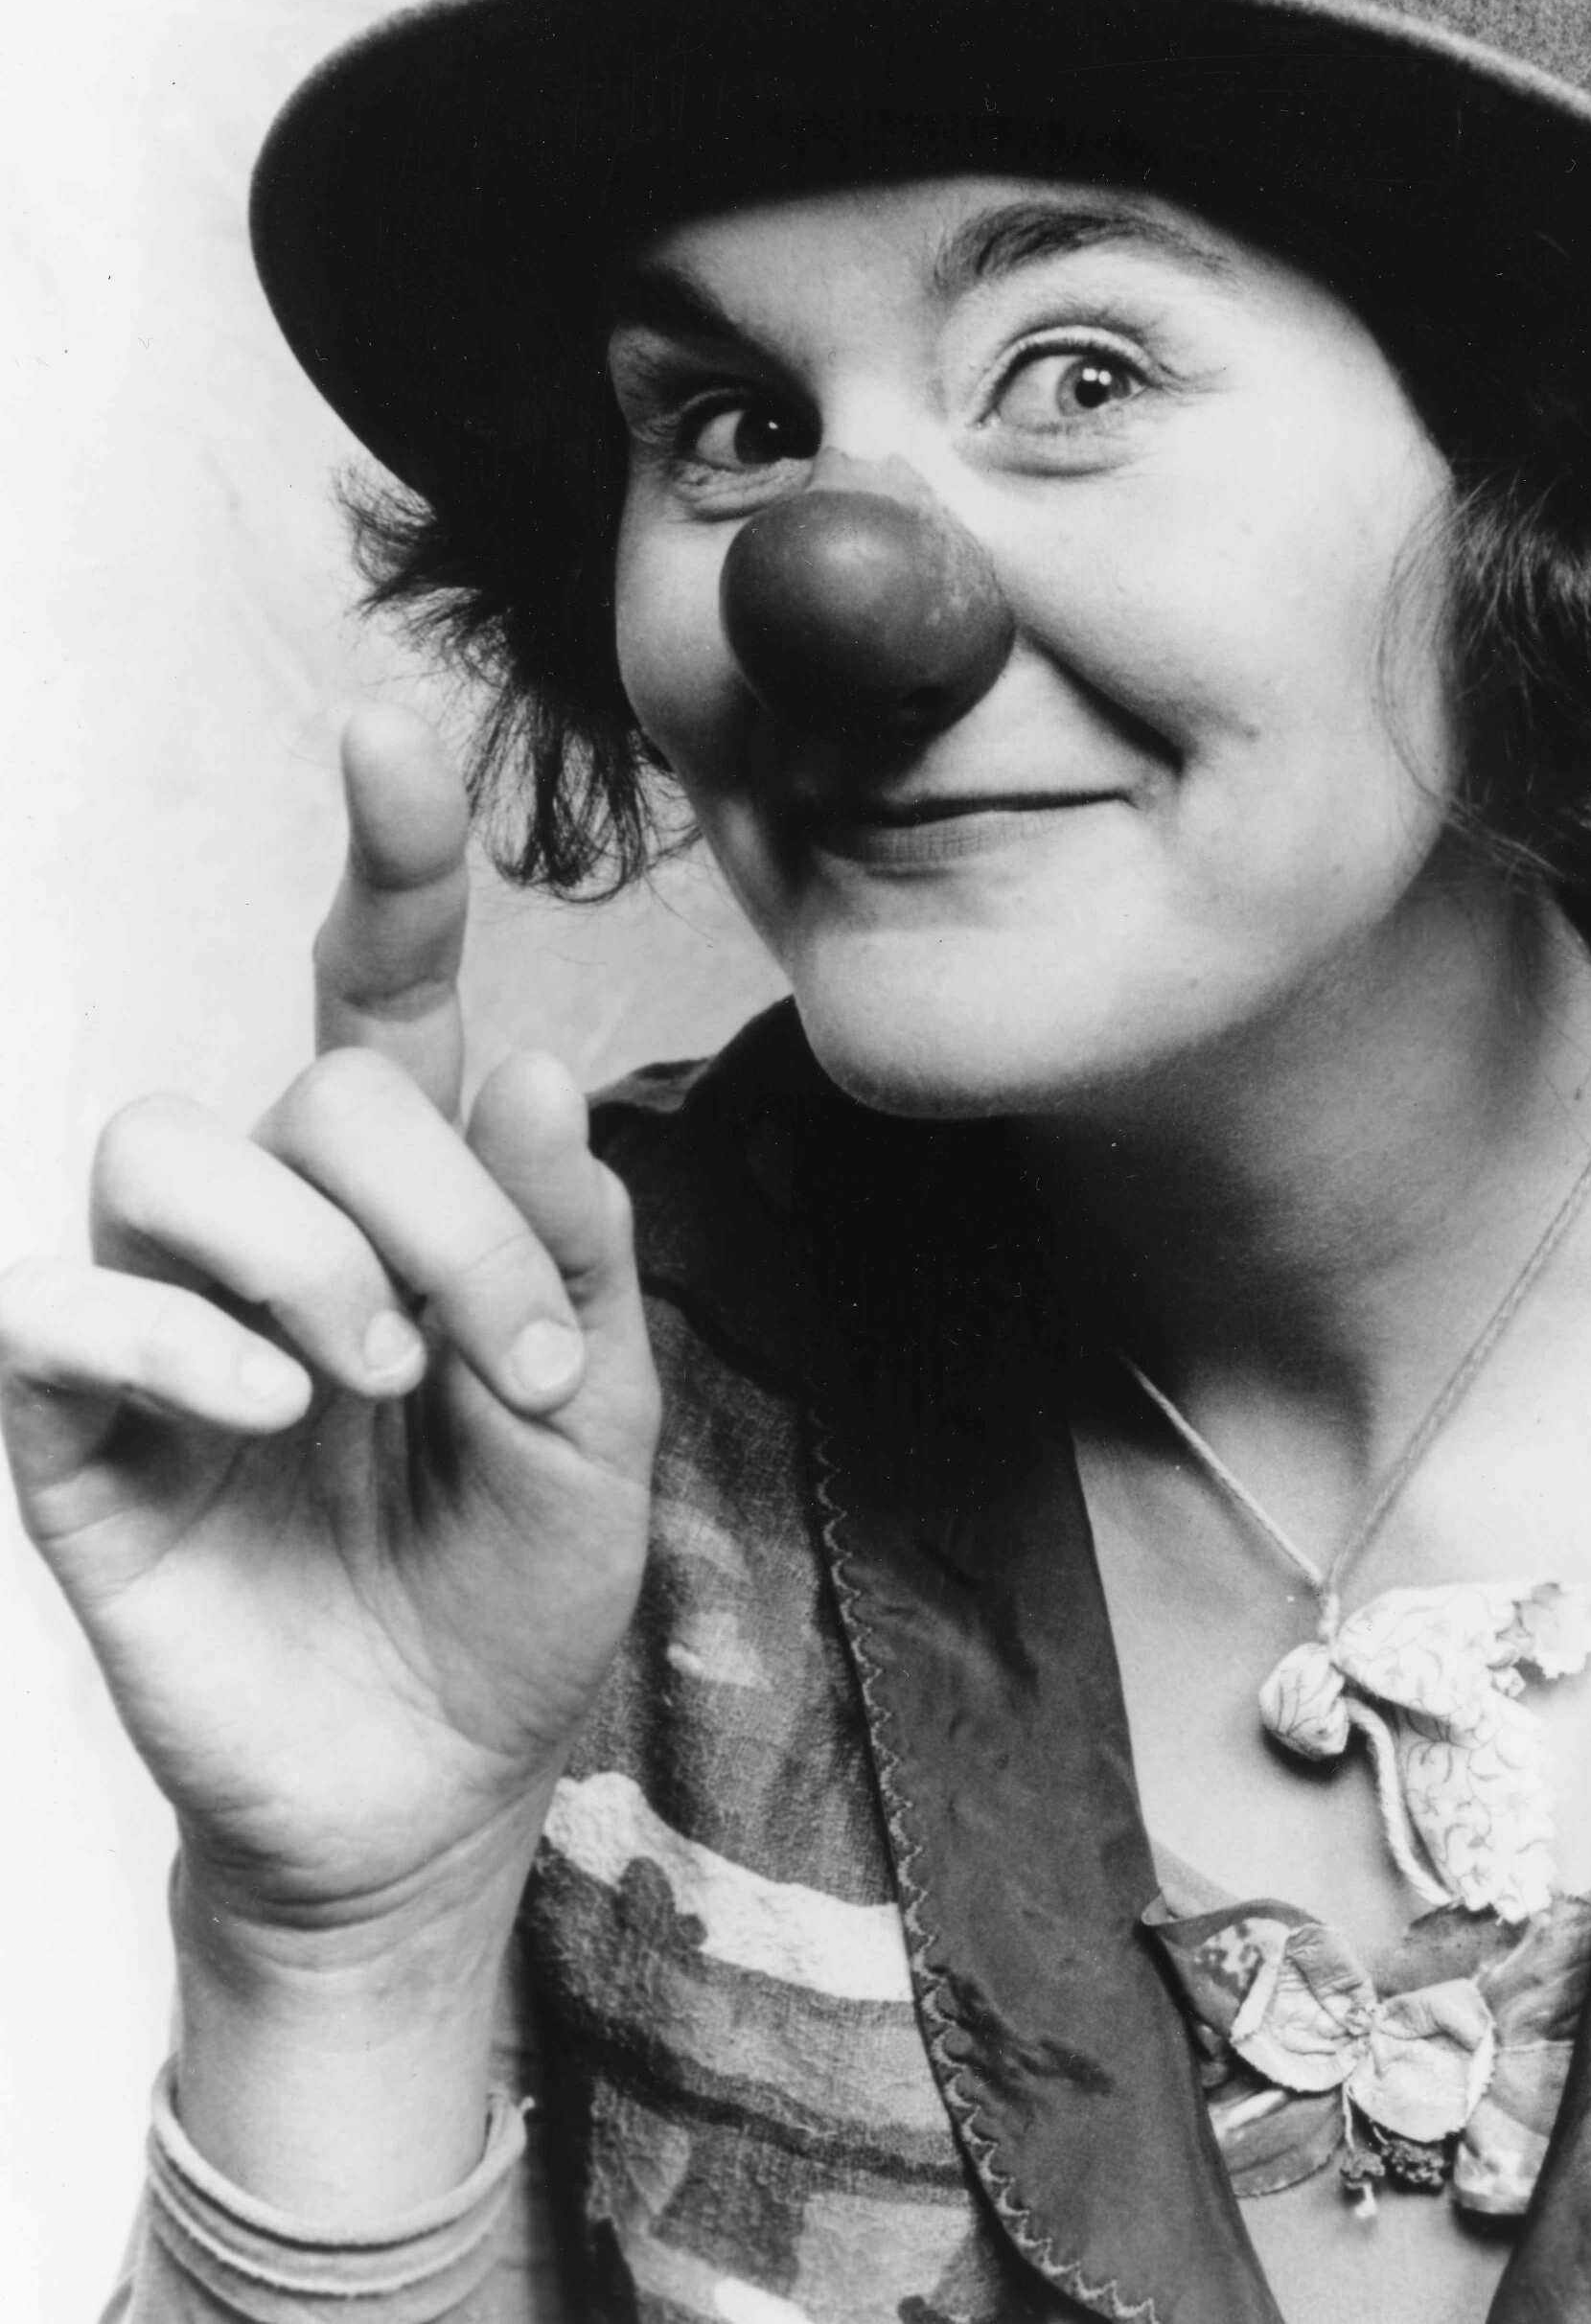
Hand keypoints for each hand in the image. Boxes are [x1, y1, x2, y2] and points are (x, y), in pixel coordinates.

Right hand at [0, 709, 661, 1945]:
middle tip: (500, 1361)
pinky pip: (56, 1304)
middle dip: (430, 1208)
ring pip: (158, 1146)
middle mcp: (276, 1227)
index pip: (379, 997)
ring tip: (373, 1379)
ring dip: (295, 1246)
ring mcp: (164, 1318)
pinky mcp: (72, 1425)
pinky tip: (269, 1411)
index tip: (394, 736)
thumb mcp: (597, 1424)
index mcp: (410, 1205)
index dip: (387, 862)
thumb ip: (570, 1253)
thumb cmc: (514, 1590)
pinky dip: (171, 1336)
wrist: (428, 1790)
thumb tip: (532, 1062)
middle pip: (307, 1088)